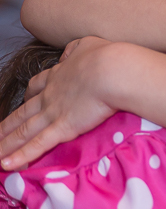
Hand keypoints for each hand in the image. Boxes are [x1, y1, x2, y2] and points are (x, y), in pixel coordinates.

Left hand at [0, 36, 115, 169]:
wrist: (113, 71)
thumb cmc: (107, 57)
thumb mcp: (88, 44)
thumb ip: (75, 49)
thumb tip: (67, 54)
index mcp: (58, 75)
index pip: (36, 86)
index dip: (28, 95)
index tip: (24, 100)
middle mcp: (50, 95)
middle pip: (23, 113)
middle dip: (7, 124)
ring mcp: (53, 112)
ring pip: (24, 131)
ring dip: (6, 143)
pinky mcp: (63, 128)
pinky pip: (38, 145)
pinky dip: (21, 156)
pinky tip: (7, 164)